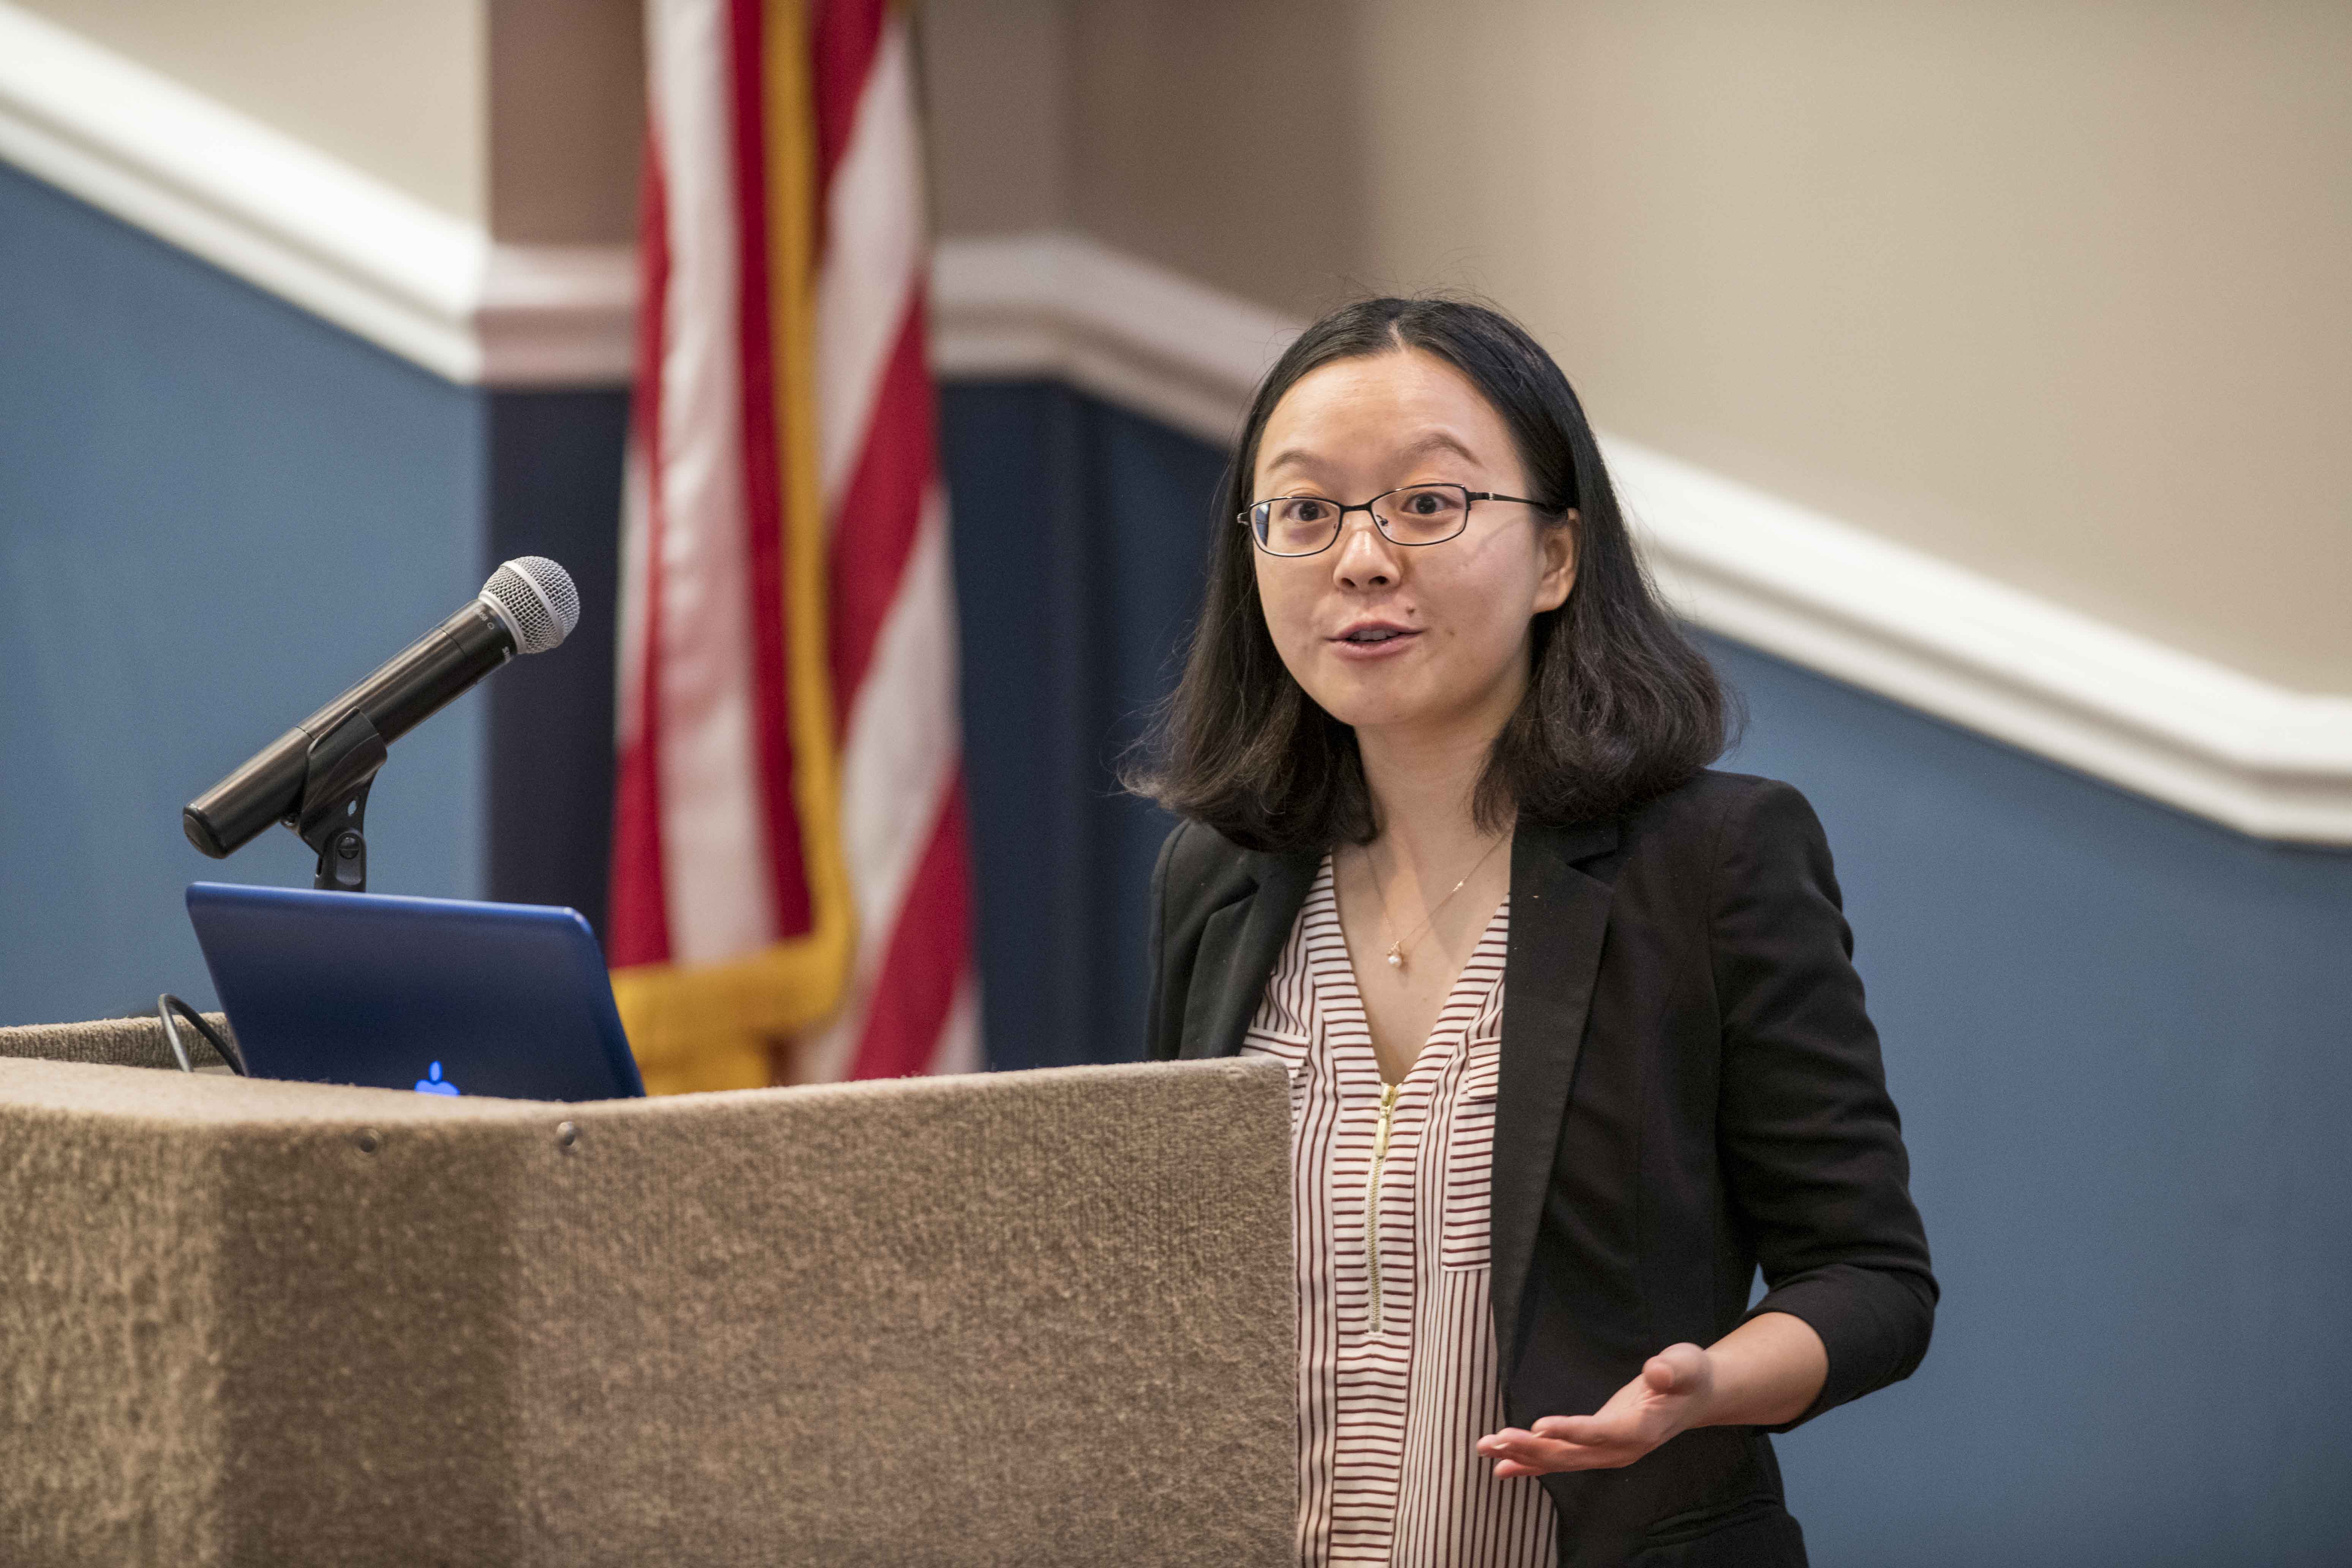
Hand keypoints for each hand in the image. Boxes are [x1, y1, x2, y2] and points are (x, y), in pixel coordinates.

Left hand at [1476, 1342, 1713, 1476]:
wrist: (1695, 1397)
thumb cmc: (1689, 1376)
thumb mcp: (1687, 1364)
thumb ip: (1674, 1370)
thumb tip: (1657, 1370)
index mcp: (1642, 1430)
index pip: (1601, 1433)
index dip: (1571, 1431)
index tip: (1540, 1426)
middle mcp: (1621, 1449)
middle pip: (1572, 1453)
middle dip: (1532, 1448)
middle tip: (1496, 1439)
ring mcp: (1608, 1453)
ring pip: (1561, 1459)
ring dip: (1523, 1454)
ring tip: (1487, 1448)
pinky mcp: (1597, 1448)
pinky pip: (1561, 1459)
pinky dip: (1531, 1463)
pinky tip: (1503, 1465)